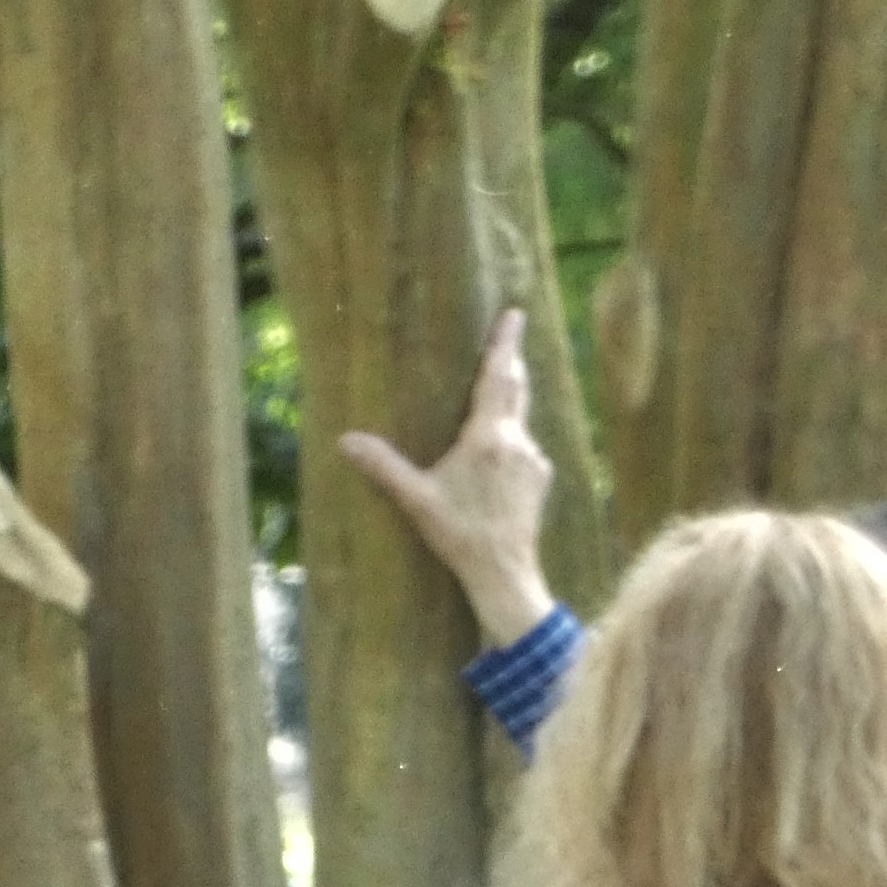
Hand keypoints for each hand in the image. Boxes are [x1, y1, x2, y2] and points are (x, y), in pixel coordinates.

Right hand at [338, 306, 557, 646]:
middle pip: (516, 389)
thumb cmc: (460, 535)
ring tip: (499, 388)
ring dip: (510, 401)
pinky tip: (502, 448)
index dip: (504, 343)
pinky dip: (513, 436)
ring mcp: (534, 460)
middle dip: (511, 361)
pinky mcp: (540, 479)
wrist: (504, 573)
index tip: (514, 313)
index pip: (498, 377)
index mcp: (487, 438)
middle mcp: (517, 441)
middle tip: (510, 335)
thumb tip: (345, 440)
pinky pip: (526, 446)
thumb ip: (383, 466)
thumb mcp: (417, 499)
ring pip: (522, 419)